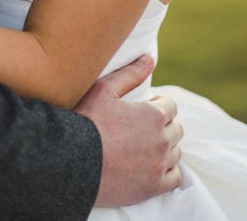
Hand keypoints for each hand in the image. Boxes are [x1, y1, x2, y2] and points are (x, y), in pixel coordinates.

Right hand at [74, 55, 182, 206]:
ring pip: (175, 152)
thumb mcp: (104, 90)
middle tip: (142, 128)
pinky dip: (168, 171)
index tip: (144, 109)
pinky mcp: (152, 187)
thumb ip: (131, 73)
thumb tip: (150, 59)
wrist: (71, 163)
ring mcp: (158, 166)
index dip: (157, 105)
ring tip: (145, 146)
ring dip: (165, 147)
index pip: (170, 106)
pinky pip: (174, 178)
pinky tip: (153, 166)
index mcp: (153, 115)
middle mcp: (161, 140)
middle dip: (163, 125)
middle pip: (176, 129)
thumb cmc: (86, 122)